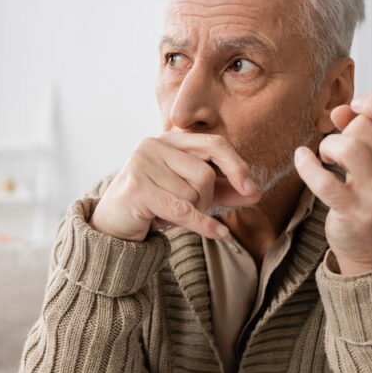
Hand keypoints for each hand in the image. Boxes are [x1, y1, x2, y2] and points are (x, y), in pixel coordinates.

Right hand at [91, 132, 261, 241]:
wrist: (114, 226)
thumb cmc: (155, 205)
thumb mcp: (193, 195)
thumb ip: (223, 190)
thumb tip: (257, 192)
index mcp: (170, 138)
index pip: (214, 144)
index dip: (236, 166)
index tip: (251, 189)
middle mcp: (154, 144)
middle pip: (204, 173)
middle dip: (206, 199)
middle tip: (193, 210)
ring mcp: (142, 163)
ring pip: (192, 194)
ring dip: (190, 213)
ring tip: (168, 214)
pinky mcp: (137, 187)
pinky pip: (182, 209)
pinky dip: (202, 224)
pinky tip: (219, 234)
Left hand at [294, 92, 371, 275]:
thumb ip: (366, 129)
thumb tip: (341, 109)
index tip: (357, 105)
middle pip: (364, 128)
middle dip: (343, 130)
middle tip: (338, 147)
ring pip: (347, 148)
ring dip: (328, 145)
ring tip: (327, 156)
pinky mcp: (355, 213)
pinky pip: (324, 180)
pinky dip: (306, 164)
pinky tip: (302, 158)